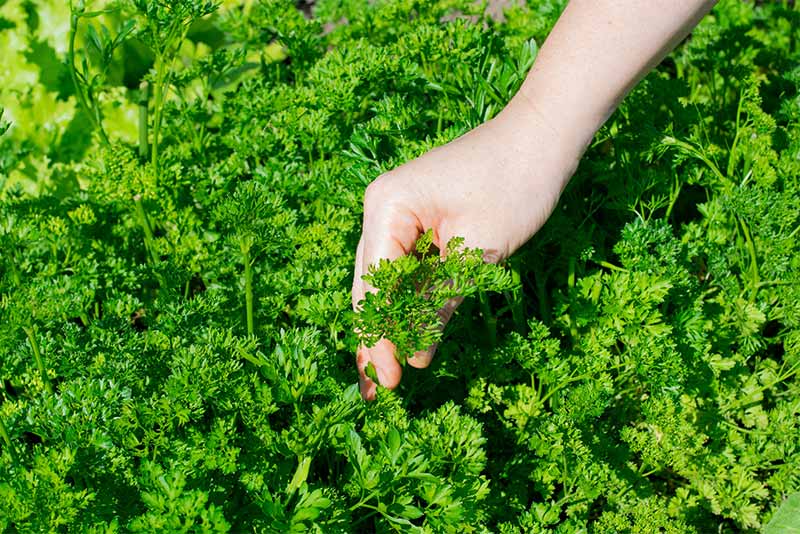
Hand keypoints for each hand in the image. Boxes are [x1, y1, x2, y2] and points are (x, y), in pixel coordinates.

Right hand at [351, 98, 582, 399]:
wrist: (543, 136)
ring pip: (386, 280)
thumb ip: (438, 305)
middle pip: (371, 284)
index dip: (380, 337)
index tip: (390, 382)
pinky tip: (407, 333)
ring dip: (390, 322)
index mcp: (387, 208)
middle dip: (376, 336)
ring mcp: (397, 211)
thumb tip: (414, 357)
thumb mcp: (477, 253)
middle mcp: (381, 208)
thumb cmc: (515, 184)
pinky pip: (407, 266)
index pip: (375, 286)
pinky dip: (410, 300)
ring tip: (383, 371)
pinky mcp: (418, 218)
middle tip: (378, 390)